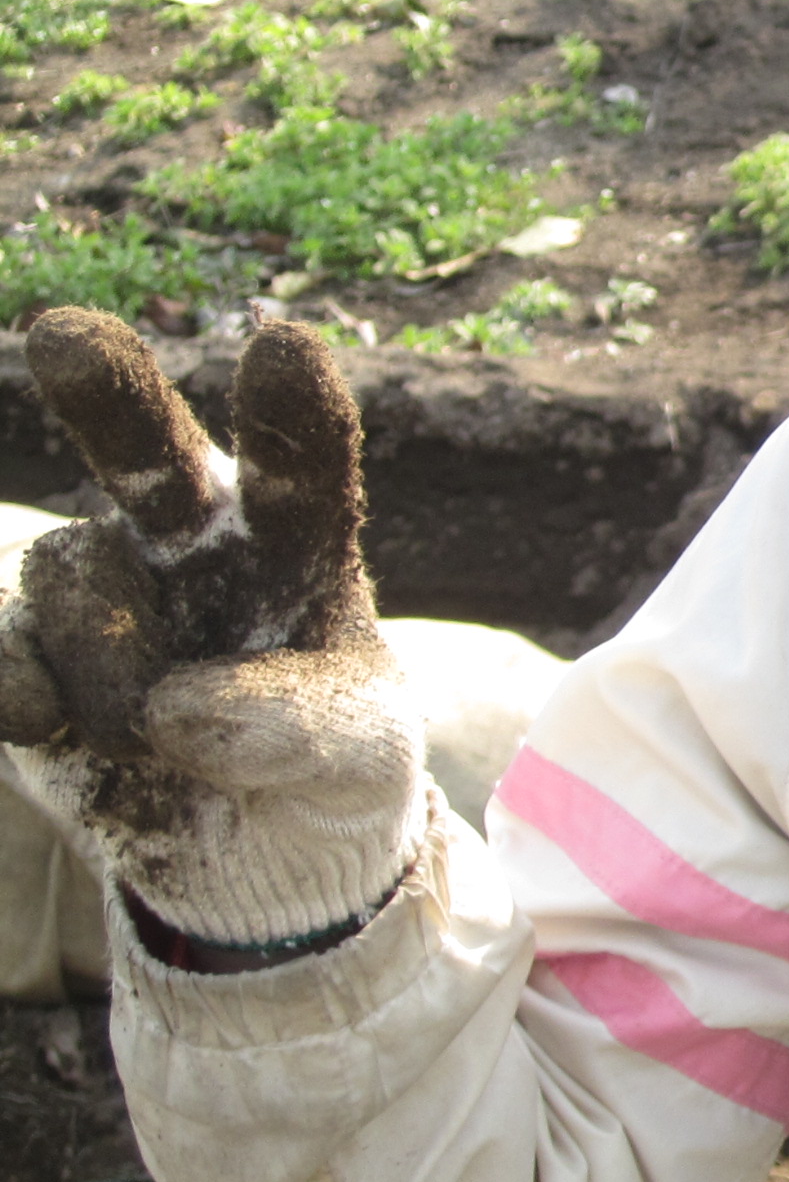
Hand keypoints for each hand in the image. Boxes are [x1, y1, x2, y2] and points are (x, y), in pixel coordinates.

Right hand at [0, 309, 423, 955]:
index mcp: (296, 540)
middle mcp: (188, 537)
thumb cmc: (329, 766)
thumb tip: (176, 705)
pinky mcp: (22, 649)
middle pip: (150, 451)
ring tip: (160, 740)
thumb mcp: (361, 754)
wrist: (254, 843)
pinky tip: (42, 722)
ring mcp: (96, 586)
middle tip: (67, 338)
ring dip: (113, 681)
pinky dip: (14, 689)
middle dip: (111, 393)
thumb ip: (298, 723)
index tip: (282, 343)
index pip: (305, 468)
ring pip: (71, 583)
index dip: (291, 411)